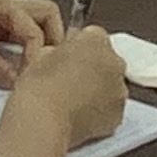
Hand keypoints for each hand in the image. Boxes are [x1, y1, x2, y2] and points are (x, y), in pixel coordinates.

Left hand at [0, 0, 59, 88]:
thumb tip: (15, 85)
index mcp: (1, 0)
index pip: (36, 29)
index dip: (37, 55)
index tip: (30, 79)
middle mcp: (0, 2)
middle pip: (41, 19)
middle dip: (47, 43)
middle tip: (41, 71)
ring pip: (23, 29)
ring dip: (26, 49)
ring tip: (24, 74)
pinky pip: (4, 36)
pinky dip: (9, 52)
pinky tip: (4, 70)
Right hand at [16, 25, 127, 144]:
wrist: (43, 121)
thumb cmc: (38, 88)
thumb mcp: (39, 54)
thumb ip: (58, 48)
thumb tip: (59, 54)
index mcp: (95, 40)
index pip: (92, 35)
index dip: (78, 46)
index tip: (68, 57)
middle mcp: (114, 62)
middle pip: (106, 59)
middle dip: (92, 67)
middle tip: (68, 80)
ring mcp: (119, 89)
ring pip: (111, 84)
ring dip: (98, 89)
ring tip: (72, 100)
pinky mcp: (118, 114)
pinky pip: (112, 108)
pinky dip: (101, 110)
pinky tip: (79, 115)